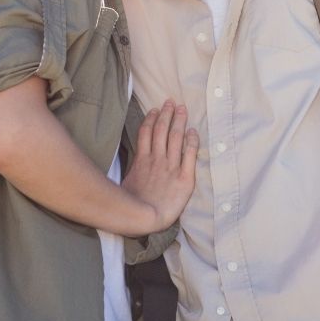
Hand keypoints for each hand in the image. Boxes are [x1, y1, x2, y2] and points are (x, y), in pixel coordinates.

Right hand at [121, 99, 198, 230]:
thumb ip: (131, 170)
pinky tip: (193, 131)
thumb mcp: (125, 184)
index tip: (156, 109)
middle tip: (172, 102)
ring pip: (175, 138)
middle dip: (167, 114)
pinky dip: (192, 141)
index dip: (152, 119)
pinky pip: (190, 155)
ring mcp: (171, 167)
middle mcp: (157, 160)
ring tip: (182, 109)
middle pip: (162, 131)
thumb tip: (130, 161)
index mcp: (142, 160)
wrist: (146, 218)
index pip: (147, 133)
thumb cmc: (132, 206)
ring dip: (179, 121)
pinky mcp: (185, 177)